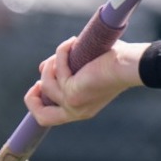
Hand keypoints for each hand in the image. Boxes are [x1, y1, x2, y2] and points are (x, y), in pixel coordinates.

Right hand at [24, 36, 141, 125]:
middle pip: (40, 117)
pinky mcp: (72, 94)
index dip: (37, 103)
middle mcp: (77, 111)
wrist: (129, 65)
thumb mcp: (82, 69)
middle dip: (32, 98)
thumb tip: (42, 67)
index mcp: (81, 109)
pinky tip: (74, 41)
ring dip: (53, 62)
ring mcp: (73, 105)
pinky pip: (57, 69)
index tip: (38, 84)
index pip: (50, 118)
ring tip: (69, 47)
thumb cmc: (115, 63)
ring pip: (46, 84)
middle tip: (40, 75)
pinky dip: (62, 52)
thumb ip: (63, 70)